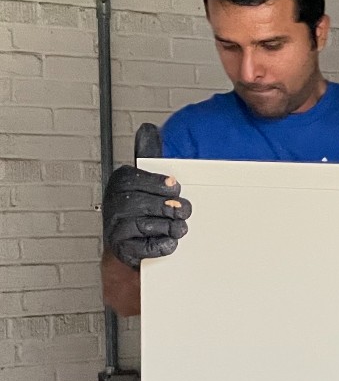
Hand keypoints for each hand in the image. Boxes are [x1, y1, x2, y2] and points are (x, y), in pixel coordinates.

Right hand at [102, 124, 191, 268]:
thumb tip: (148, 129)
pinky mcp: (122, 250)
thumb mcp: (146, 179)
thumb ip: (149, 156)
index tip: (175, 187)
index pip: (132, 179)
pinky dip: (162, 245)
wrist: (133, 243)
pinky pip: (144, 248)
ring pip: (144, 225)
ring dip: (168, 227)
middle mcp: (113, 205)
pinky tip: (169, 241)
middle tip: (183, 211)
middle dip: (168, 207)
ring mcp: (114, 229)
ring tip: (178, 227)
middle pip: (141, 203)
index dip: (156, 183)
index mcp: (119, 184)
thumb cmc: (143, 209)